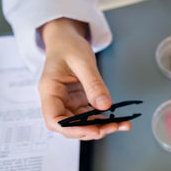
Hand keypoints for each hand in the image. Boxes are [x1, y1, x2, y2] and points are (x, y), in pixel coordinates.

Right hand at [38, 18, 130, 139]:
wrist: (67, 39)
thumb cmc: (68, 46)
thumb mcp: (83, 62)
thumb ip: (93, 84)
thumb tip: (104, 105)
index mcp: (50, 91)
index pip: (54, 120)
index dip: (73, 129)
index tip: (94, 130)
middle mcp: (57, 100)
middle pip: (70, 126)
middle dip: (91, 130)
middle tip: (114, 127)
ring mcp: (68, 102)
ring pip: (82, 123)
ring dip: (101, 127)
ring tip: (121, 124)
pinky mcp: (79, 101)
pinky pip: (90, 115)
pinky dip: (103, 119)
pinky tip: (118, 120)